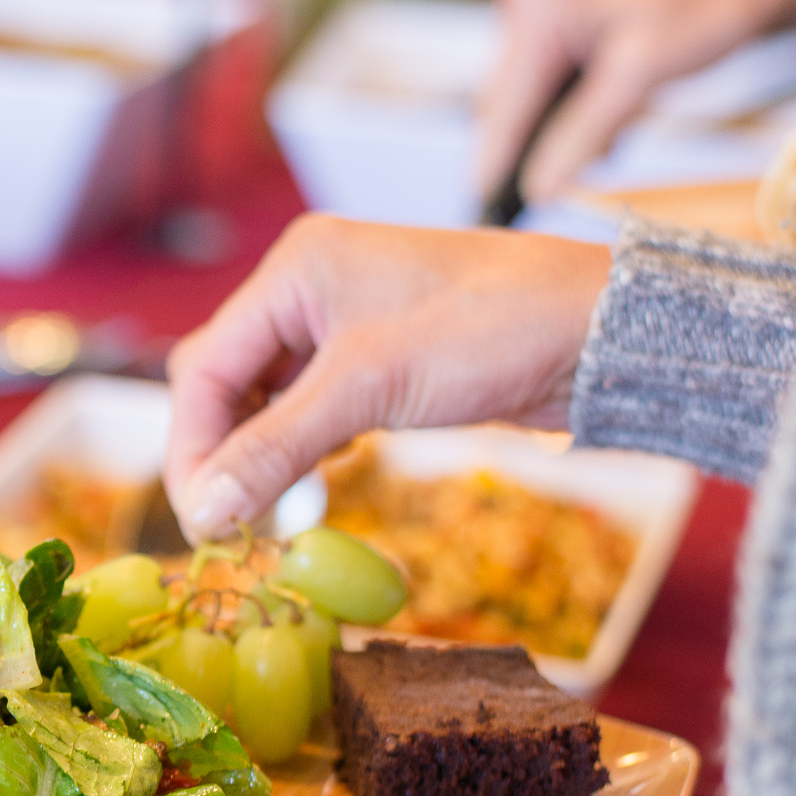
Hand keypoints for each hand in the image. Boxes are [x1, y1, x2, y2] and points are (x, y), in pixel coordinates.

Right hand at [162, 215, 610, 537]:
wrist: (602, 331)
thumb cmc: (487, 332)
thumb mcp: (367, 390)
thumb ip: (274, 450)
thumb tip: (202, 514)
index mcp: (293, 270)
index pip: (205, 367)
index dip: (193, 446)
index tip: (200, 518)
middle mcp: (310, 288)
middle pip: (229, 381)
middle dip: (223, 452)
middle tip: (229, 524)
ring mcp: (347, 322)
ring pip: (269, 399)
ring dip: (262, 456)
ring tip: (267, 514)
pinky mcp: (382, 359)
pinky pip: (313, 408)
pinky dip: (302, 449)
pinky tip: (312, 483)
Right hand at [477, 0, 795, 203]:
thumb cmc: (711, 0)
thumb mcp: (640, 77)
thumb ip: (581, 135)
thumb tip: (538, 190)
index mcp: (537, 7)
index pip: (503, 106)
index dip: (497, 165)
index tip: (490, 216)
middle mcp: (529, 1)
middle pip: (510, 101)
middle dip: (528, 150)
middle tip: (539, 205)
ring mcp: (548, 10)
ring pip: (533, 96)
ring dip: (554, 134)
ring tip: (579, 170)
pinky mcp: (570, 20)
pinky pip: (556, 81)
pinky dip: (574, 113)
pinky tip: (602, 135)